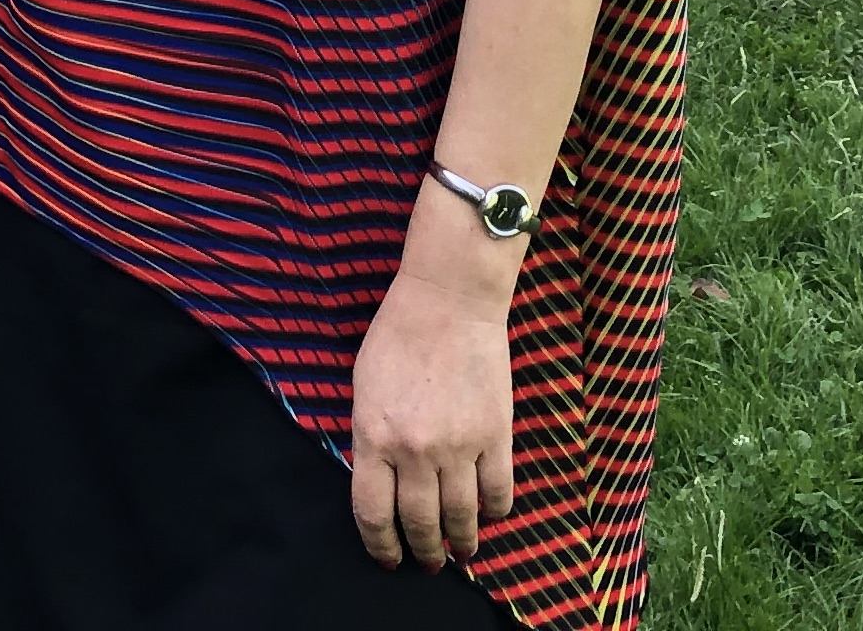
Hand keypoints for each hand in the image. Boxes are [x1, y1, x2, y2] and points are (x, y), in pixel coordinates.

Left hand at [346, 234, 515, 572]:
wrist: (449, 301)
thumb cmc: (398, 336)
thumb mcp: (363, 390)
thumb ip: (369, 440)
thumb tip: (381, 485)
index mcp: (374, 437)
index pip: (373, 513)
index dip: (381, 545)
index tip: (388, 559)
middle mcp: (415, 451)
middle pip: (420, 523)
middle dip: (424, 551)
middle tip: (429, 563)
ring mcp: (459, 445)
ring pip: (461, 516)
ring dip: (461, 541)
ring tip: (462, 551)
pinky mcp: (496, 435)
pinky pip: (499, 491)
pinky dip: (495, 512)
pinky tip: (490, 515)